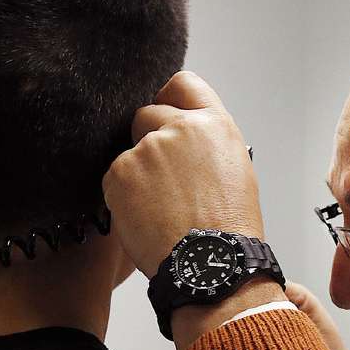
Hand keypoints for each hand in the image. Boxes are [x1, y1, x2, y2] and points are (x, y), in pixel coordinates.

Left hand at [102, 71, 264, 276]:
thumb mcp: (235, 171)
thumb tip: (183, 136)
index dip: (169, 99)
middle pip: (147, 115)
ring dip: (137, 175)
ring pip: (129, 153)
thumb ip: (206, 143)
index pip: (184, 85)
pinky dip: (123, 197)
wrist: (211, 264)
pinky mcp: (121, 171)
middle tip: (164, 181)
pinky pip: (114, 179)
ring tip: (161, 209)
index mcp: (214, 125)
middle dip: (149, 141)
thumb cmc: (228, 229)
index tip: (165, 114)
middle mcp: (181, 128)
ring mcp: (148, 148)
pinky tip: (147, 218)